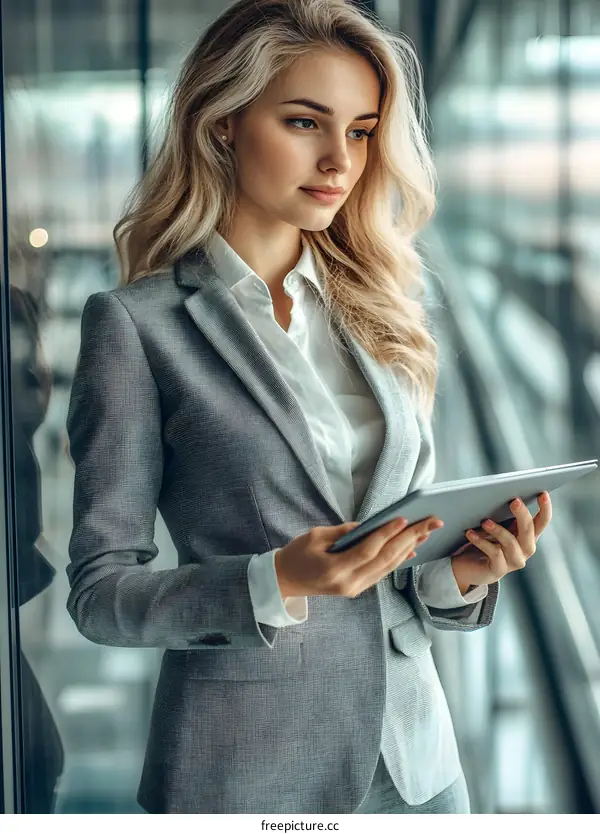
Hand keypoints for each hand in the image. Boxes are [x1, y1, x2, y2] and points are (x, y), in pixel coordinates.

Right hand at [275, 515, 444, 598]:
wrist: (285, 581)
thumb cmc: (297, 554)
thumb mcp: (315, 536)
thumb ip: (344, 532)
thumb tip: (371, 525)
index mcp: (334, 569)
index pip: (367, 551)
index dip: (385, 535)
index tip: (403, 519)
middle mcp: (348, 583)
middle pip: (384, 560)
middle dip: (408, 540)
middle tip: (428, 523)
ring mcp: (354, 589)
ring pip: (387, 568)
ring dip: (407, 549)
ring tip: (424, 533)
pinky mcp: (357, 589)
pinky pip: (381, 573)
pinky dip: (397, 560)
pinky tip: (410, 549)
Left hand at [450, 492, 552, 593]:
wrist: (470, 567)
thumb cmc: (486, 541)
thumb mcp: (497, 526)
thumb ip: (504, 514)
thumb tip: (502, 494)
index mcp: (528, 535)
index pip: (542, 521)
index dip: (545, 508)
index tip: (543, 493)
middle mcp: (525, 549)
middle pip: (529, 530)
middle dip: (522, 514)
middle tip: (513, 501)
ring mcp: (514, 561)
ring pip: (511, 543)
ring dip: (498, 530)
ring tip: (485, 521)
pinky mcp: (499, 570)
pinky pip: (494, 554)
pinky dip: (481, 542)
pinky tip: (470, 533)